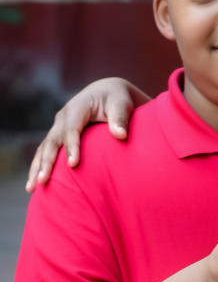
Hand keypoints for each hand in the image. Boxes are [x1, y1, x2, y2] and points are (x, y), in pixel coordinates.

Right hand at [26, 77, 149, 190]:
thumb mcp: (121, 104)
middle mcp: (63, 117)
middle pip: (52, 141)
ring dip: (37, 167)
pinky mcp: (57, 136)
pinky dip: (38, 167)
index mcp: (77, 107)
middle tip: (44, 181)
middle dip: (47, 161)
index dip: (72, 146)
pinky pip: (45, 152)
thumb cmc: (116, 99)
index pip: (72, 128)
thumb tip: (121, 135)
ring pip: (44, 148)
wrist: (106, 93)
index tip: (73, 164)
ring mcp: (58, 127)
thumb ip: (120, 118)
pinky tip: (34, 185)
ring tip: (31, 188)